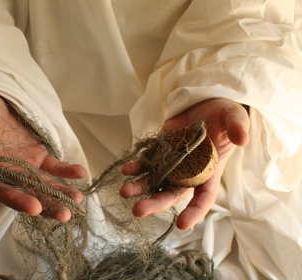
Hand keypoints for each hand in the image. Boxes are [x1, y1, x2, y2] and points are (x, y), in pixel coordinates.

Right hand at [0, 90, 86, 221]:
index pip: (3, 190)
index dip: (17, 200)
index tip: (34, 208)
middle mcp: (9, 173)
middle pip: (29, 195)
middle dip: (47, 206)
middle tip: (64, 215)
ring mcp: (25, 166)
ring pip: (45, 185)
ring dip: (61, 193)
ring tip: (78, 198)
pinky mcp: (38, 156)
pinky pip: (54, 167)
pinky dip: (66, 171)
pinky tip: (80, 173)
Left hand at [120, 98, 249, 229]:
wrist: (203, 102)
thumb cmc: (222, 114)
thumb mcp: (234, 116)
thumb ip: (237, 126)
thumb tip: (241, 138)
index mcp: (209, 171)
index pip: (204, 197)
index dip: (195, 212)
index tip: (183, 225)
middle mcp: (188, 172)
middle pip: (172, 193)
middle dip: (156, 204)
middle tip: (139, 211)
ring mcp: (171, 162)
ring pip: (154, 181)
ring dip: (139, 187)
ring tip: (125, 192)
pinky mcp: (159, 150)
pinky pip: (145, 163)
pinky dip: (135, 168)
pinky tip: (126, 170)